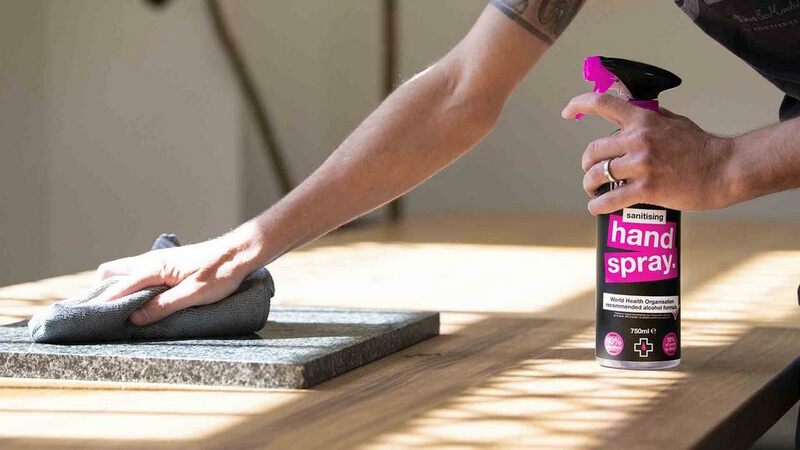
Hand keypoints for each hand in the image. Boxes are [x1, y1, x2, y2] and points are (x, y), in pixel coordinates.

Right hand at [93, 232, 262, 325]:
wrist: (238, 253)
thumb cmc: (220, 273)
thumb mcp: (192, 295)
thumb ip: (162, 307)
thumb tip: (134, 319)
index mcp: (153, 268)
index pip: (118, 287)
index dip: (102, 304)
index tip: (89, 320)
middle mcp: (150, 261)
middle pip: (112, 273)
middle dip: (100, 292)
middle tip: (98, 314)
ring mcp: (158, 260)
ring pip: (124, 272)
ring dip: (115, 288)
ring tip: (114, 311)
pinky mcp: (167, 264)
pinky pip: (138, 273)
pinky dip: (129, 285)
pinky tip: (137, 300)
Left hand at [562, 93, 735, 214]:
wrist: (725, 169)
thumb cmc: (701, 146)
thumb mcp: (673, 121)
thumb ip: (648, 116)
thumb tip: (628, 105)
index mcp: (643, 120)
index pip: (603, 103)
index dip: (579, 104)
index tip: (567, 111)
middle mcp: (638, 140)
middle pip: (592, 152)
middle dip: (587, 165)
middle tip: (591, 173)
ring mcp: (641, 165)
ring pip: (596, 176)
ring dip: (590, 186)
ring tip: (594, 191)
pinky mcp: (647, 190)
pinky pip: (609, 200)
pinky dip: (597, 206)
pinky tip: (597, 208)